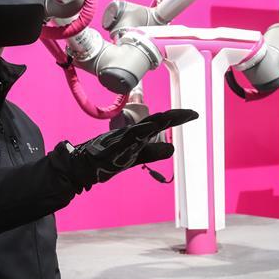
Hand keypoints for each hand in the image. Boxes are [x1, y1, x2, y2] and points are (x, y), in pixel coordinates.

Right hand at [60, 109, 197, 189]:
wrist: (85, 164)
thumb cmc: (110, 157)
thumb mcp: (137, 155)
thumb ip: (153, 152)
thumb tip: (172, 149)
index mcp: (139, 133)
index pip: (161, 122)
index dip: (177, 118)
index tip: (193, 114)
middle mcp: (134, 132)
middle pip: (157, 120)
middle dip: (174, 117)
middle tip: (192, 113)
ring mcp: (124, 138)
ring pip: (145, 127)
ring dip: (161, 121)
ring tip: (177, 117)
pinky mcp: (116, 145)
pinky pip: (130, 138)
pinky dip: (140, 133)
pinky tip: (150, 129)